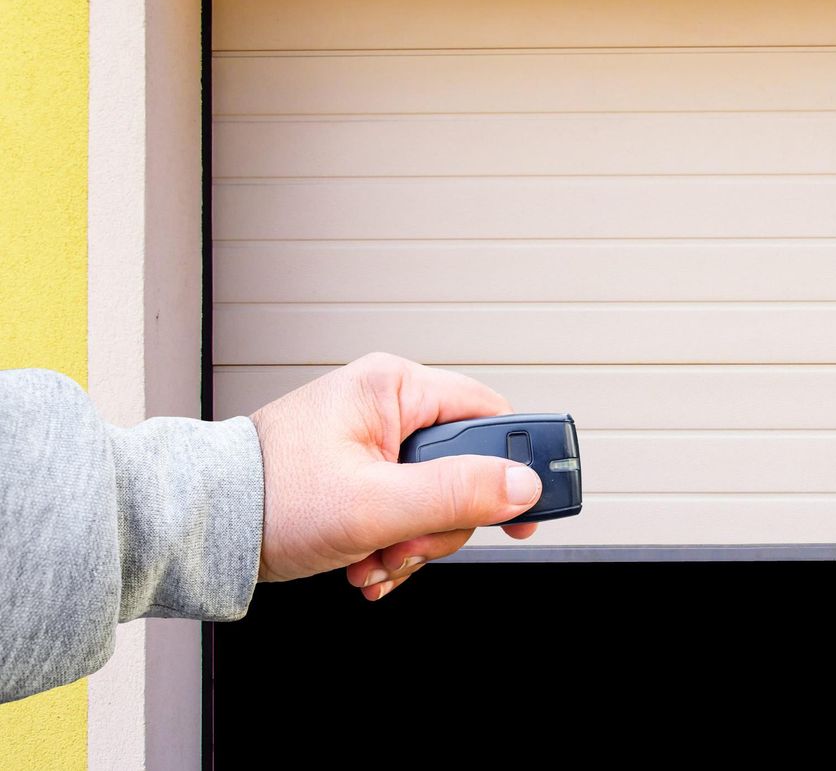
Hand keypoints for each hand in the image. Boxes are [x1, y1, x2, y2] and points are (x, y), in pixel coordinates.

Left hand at [250, 353, 541, 599]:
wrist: (198, 531)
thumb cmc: (266, 499)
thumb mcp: (375, 504)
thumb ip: (456, 494)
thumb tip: (523, 486)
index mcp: (394, 387)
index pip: (489, 416)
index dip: (512, 467)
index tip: (522, 514)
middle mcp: (386, 406)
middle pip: (463, 468)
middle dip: (440, 523)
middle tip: (406, 546)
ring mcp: (371, 441)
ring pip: (435, 499)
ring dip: (413, 543)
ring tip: (374, 560)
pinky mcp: (357, 473)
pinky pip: (405, 511)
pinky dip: (392, 545)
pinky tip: (365, 562)